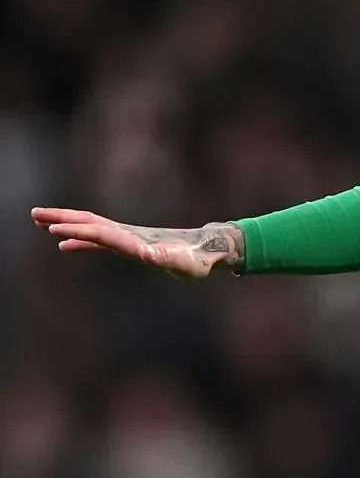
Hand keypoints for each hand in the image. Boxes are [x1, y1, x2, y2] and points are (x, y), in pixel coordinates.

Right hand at [31, 208, 242, 277]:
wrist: (207, 250)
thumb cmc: (198, 260)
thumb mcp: (185, 263)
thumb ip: (168, 259)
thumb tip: (149, 255)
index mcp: (136, 240)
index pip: (102, 234)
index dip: (79, 233)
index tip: (57, 231)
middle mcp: (128, 235)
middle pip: (89, 222)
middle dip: (63, 218)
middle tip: (35, 214)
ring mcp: (127, 238)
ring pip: (90, 227)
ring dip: (66, 224)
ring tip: (39, 221)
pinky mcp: (130, 245)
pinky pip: (98, 241)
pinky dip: (80, 241)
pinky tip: (63, 246)